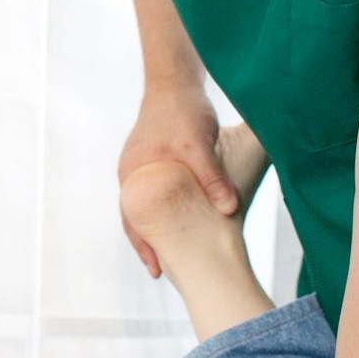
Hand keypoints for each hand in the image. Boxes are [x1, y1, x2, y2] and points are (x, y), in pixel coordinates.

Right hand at [117, 84, 241, 277]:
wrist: (173, 83)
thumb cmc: (186, 112)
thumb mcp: (200, 145)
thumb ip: (213, 177)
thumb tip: (227, 209)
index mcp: (135, 174)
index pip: (134, 220)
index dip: (146, 246)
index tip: (159, 271)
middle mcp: (131, 176)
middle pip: (135, 219)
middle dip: (148, 245)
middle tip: (161, 273)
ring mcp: (138, 170)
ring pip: (142, 209)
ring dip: (153, 230)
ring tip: (167, 255)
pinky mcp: (149, 164)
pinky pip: (151, 196)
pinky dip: (159, 213)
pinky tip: (175, 223)